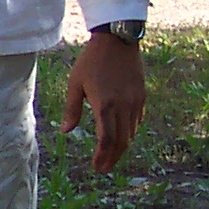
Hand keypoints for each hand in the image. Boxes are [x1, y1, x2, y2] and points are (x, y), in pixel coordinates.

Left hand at [61, 32, 146, 171]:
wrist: (117, 40)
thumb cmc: (91, 61)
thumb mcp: (75, 84)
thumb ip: (72, 109)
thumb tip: (66, 132)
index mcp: (105, 105)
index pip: (106, 140)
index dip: (102, 156)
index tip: (97, 167)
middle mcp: (123, 107)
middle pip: (122, 141)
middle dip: (113, 158)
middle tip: (103, 168)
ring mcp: (135, 102)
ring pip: (131, 133)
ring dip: (121, 146)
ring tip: (110, 154)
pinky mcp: (142, 95)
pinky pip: (137, 120)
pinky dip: (129, 131)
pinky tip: (121, 134)